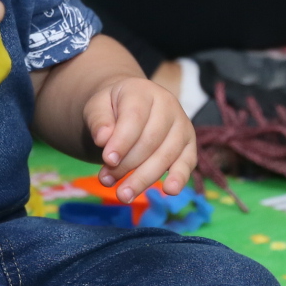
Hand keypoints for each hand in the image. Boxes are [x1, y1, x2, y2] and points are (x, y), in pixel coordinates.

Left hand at [83, 76, 197, 203]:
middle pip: (150, 140)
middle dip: (127, 165)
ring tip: (122, 194)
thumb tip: (102, 139)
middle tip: (105, 180)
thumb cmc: (111, 108)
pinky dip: (179, 178)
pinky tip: (169, 191)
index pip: (135, 117)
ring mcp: (182, 125)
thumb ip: (97, 120)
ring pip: (165, 156)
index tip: (107, 160)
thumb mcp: (96, 107)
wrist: (128, 106)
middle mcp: (168, 105)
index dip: (121, 141)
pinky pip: (187, 163)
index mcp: (143, 91)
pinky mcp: (189, 145)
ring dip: (143, 178)